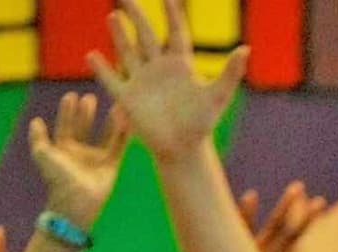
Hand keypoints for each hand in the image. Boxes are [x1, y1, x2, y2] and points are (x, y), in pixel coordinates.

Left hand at [28, 89, 126, 238]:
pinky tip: (127, 120)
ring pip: (104, 135)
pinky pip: (119, 147)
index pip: (66, 126)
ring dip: (109, 121)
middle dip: (86, 113)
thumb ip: (38, 138)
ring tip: (114, 105)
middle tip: (90, 97)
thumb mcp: (43, 155)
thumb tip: (35, 120)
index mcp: (64, 150)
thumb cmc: (58, 178)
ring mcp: (97, 159)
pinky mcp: (111, 166)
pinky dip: (123, 134)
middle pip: (85, 128)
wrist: (76, 202)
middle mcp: (80, 152)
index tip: (71, 95)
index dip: (67, 111)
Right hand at [93, 0, 246, 164]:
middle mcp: (158, 69)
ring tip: (112, 16)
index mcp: (180, 65)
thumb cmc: (202, 124)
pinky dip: (101, 70)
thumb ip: (230, 72)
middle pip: (146, 35)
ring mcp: (142, 82)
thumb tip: (246, 49)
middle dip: (137, 16)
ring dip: (120, 35)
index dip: (172, 14)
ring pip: (128, 52)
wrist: (183, 150)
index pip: (175, 32)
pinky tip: (91, 55)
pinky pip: (112, 81)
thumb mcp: (218, 96)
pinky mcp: (128, 99)